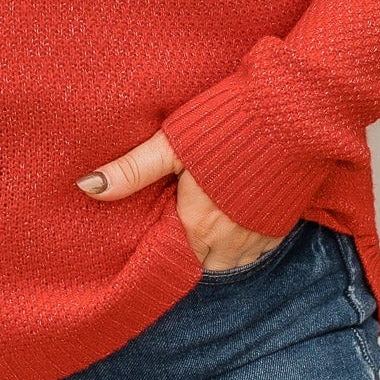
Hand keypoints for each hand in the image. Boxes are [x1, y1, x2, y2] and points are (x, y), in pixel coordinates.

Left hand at [75, 126, 284, 270]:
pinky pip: (257, 250)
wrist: (292, 116)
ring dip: (215, 249)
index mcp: (197, 224)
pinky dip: (243, 242)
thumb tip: (86, 187)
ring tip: (203, 225)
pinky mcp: (282, 225)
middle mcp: (228, 241)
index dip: (160, 248)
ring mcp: (259, 236)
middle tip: (176, 227)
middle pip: (200, 263)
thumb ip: (131, 170)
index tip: (151, 234)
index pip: (170, 259)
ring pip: (230, 261)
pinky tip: (236, 217)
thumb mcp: (171, 145)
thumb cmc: (228, 125)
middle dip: (187, 252)